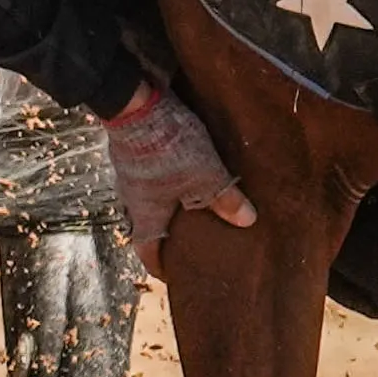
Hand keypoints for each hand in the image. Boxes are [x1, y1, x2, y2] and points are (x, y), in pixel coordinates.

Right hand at [102, 83, 252, 269]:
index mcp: (146, 214)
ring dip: (170, 201)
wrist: (136, 102)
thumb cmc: (167, 148)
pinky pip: (150, 173)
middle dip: (171, 232)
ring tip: (196, 199)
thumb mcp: (204, 175)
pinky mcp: (133, 149)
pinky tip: (185, 168)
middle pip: (150, 224)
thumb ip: (224, 199)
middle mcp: (132, 198)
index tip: (175, 274)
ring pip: (151, 197)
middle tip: (194, 236)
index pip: (147, 251)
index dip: (161, 266)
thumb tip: (247, 221)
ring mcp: (130, 172)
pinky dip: (167, 177)